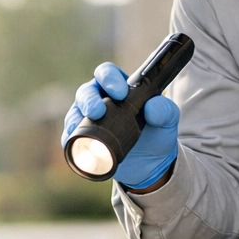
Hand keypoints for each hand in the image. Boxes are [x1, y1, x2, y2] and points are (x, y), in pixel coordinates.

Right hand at [62, 62, 179, 188]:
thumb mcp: (168, 122)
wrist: (150, 164)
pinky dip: (70, 136)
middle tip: (98, 111)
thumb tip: (152, 107)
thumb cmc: (157, 135)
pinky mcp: (83, 139)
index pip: (107, 73)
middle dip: (89, 99)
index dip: (109, 78)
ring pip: (76, 111)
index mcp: (119, 88)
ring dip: (78, 116)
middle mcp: (100, 100)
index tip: (120, 92)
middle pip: (87, 91)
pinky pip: (71, 135)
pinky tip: (73, 139)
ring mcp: (89, 120)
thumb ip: (165, 110)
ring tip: (87, 126)